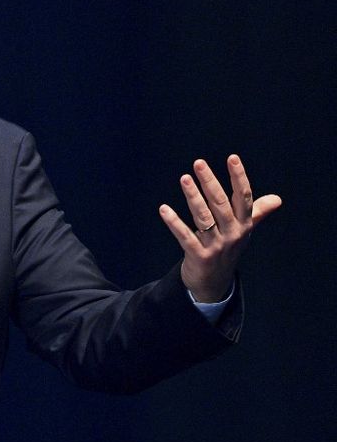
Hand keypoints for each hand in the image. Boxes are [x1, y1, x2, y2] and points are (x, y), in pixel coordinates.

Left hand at [159, 154, 281, 301]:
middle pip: (221, 204)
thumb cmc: (228, 249)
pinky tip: (164, 209)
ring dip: (193, 197)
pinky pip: (185, 236)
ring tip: (184, 179)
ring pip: (204, 218)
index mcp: (244, 224)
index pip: (244, 197)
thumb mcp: (244, 231)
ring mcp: (216, 246)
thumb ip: (258, 213)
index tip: (233, 158)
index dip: (239, 177)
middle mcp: (232, 233)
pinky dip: (174, 223)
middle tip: (199, 164)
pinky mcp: (199, 256)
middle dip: (211, 182)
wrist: (214, 282)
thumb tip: (277, 199)